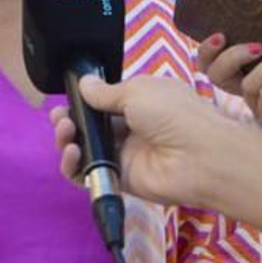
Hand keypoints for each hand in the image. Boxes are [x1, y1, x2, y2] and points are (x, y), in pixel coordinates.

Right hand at [51, 74, 240, 209]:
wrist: (201, 157)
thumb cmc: (174, 114)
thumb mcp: (137, 91)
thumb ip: (105, 92)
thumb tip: (83, 83)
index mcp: (140, 100)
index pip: (104, 100)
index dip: (84, 100)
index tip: (69, 96)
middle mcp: (131, 127)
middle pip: (91, 125)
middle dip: (70, 120)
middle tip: (60, 117)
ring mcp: (125, 154)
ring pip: (86, 149)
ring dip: (68, 140)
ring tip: (65, 132)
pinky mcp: (120, 179)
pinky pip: (89, 174)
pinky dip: (74, 165)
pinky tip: (73, 152)